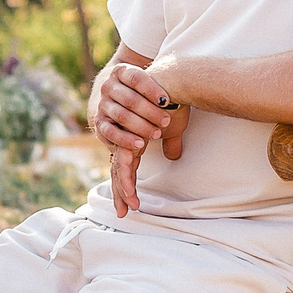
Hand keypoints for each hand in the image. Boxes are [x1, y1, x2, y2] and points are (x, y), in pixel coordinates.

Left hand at [91, 60, 185, 216]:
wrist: (171, 79)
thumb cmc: (172, 101)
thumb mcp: (172, 128)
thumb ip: (170, 143)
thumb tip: (174, 156)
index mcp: (132, 138)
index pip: (125, 166)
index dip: (125, 186)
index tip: (127, 208)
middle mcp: (126, 136)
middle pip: (118, 169)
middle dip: (120, 192)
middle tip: (122, 213)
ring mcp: (126, 132)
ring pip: (121, 165)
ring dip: (126, 186)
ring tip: (132, 203)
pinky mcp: (131, 128)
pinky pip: (127, 154)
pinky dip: (129, 171)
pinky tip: (131, 185)